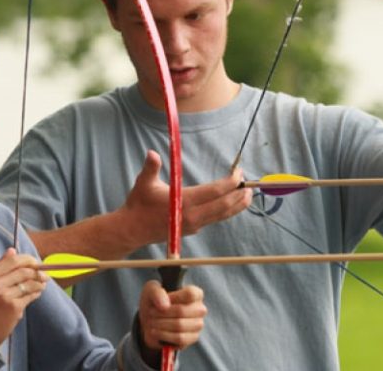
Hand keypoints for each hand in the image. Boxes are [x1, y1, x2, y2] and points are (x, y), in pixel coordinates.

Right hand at [0, 248, 48, 348]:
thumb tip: (12, 250)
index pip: (13, 260)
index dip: (28, 260)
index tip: (36, 263)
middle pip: (24, 270)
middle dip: (38, 270)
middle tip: (45, 273)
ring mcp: (3, 295)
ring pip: (30, 282)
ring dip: (39, 282)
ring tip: (42, 284)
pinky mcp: (13, 307)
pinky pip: (30, 295)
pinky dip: (36, 293)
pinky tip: (37, 293)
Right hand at [117, 150, 251, 245]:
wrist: (133, 229)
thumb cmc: (139, 204)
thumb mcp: (143, 182)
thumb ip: (150, 167)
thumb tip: (151, 153)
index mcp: (184, 202)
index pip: (215, 192)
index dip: (230, 182)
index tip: (238, 173)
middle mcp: (193, 215)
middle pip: (224, 205)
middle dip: (239, 194)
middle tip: (249, 184)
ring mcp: (194, 224)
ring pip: (223, 215)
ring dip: (238, 205)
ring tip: (248, 195)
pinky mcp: (193, 229)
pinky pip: (215, 219)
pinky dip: (227, 211)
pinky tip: (233, 204)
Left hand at [138, 280, 206, 351]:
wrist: (151, 321)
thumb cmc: (155, 302)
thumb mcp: (151, 291)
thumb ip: (157, 293)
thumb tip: (165, 306)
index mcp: (195, 294)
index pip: (190, 294)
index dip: (172, 298)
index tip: (161, 301)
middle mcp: (200, 308)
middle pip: (181, 311)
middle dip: (162, 313)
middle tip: (150, 313)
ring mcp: (198, 324)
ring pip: (180, 325)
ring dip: (161, 324)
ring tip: (152, 322)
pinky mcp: (192, 338)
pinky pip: (179, 338)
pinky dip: (164, 335)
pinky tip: (155, 332)